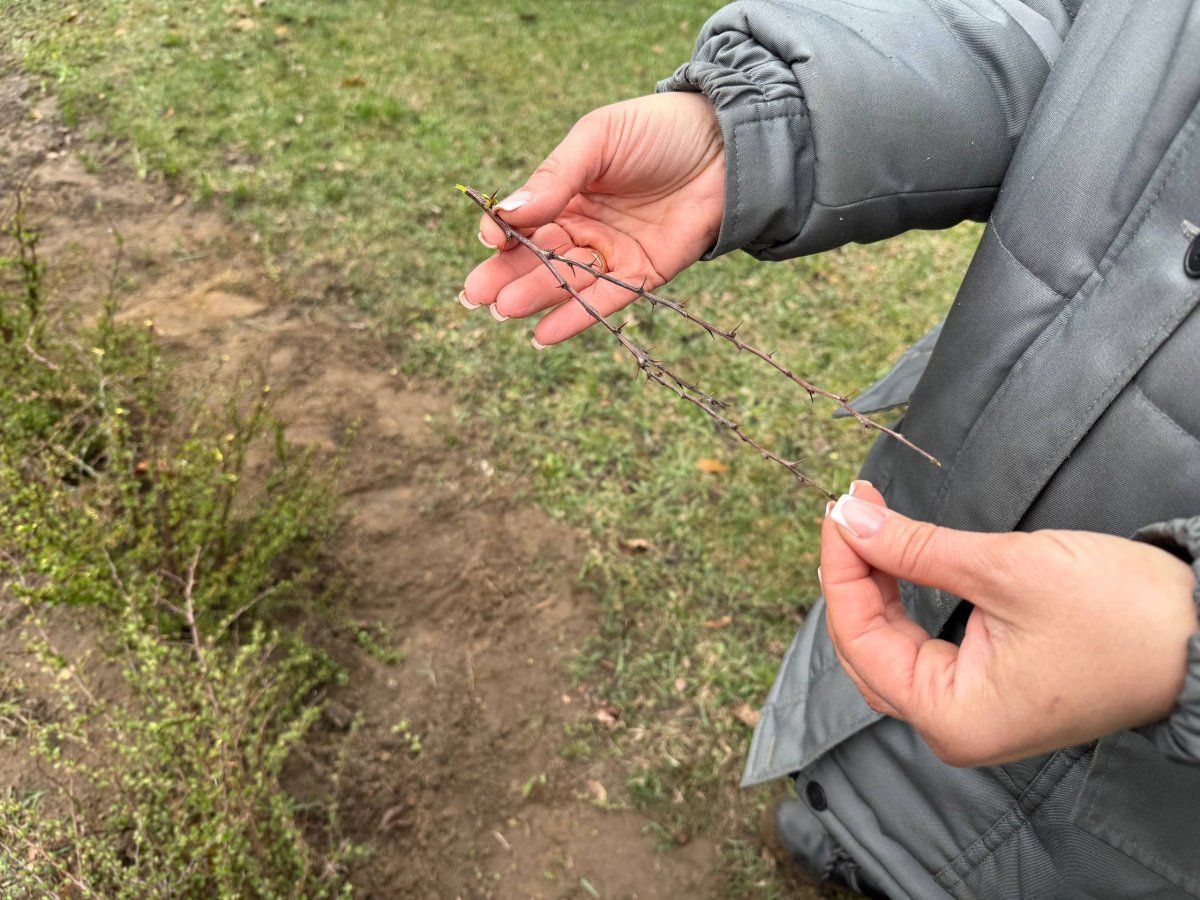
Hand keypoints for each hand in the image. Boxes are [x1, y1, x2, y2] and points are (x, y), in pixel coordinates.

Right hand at [462, 92, 723, 346]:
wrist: (726, 142)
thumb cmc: (658, 130)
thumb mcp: (598, 140)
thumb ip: (555, 176)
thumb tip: (508, 212)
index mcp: (568, 192)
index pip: (526, 221)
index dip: (505, 234)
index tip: (489, 242)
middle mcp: (586, 227)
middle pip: (538, 257)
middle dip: (506, 276)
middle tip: (474, 296)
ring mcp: (614, 253)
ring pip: (567, 281)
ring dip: (535, 297)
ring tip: (503, 310)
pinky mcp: (645, 275)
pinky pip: (606, 301)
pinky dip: (576, 319)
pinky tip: (544, 333)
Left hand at [820, 481, 1198, 766]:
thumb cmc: (1119, 612)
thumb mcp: (1004, 568)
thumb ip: (914, 547)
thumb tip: (849, 520)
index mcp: (952, 717)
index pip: (860, 637)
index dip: (841, 568)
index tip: (839, 509)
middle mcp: (951, 727)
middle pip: (866, 646)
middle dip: (853, 573)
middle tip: (851, 508)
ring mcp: (968, 712)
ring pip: (889, 647)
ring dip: (874, 584)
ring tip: (867, 522)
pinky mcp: (986, 690)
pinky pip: (920, 648)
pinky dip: (901, 600)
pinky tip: (894, 557)